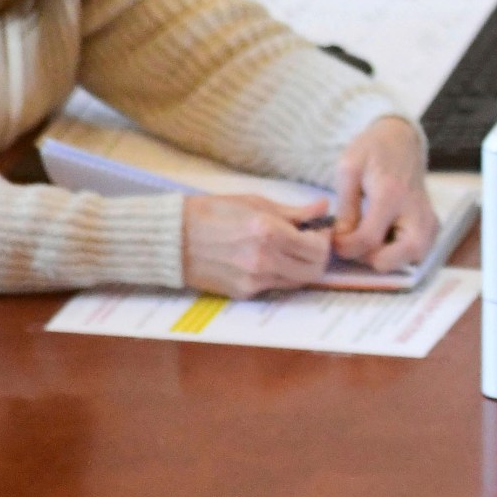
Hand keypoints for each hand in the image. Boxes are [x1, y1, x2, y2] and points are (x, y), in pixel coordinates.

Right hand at [182, 193, 331, 298]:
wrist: (173, 239)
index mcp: (269, 232)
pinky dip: (280, 275)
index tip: (318, 230)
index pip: (318, 248)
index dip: (324, 239)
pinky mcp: (243, 293)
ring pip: (297, 282)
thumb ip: (294, 211)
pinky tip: (269, 260)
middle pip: (314, 270)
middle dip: (318, 257)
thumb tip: (323, 207)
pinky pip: (275, 287)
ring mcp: (253, 281)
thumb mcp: (255, 203)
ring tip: (290, 251)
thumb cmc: (213, 213)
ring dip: (301, 268)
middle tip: (310, 243)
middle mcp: (264, 260)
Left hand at [332, 116, 436, 271]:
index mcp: (392, 194)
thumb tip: (341, 241)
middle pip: (395, 259)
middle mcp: (416, 211)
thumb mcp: (348, 170)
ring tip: (370, 239)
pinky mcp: (433, 225)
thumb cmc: (372, 151)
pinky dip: (399, 253)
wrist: (401, 140)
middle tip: (355, 243)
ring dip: (386, 258)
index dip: (346, 248)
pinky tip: (385, 237)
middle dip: (369, 258)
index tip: (335, 240)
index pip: (368, 240)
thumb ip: (345, 209)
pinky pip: (417, 253)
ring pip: (410, 261)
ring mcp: (429, 220)